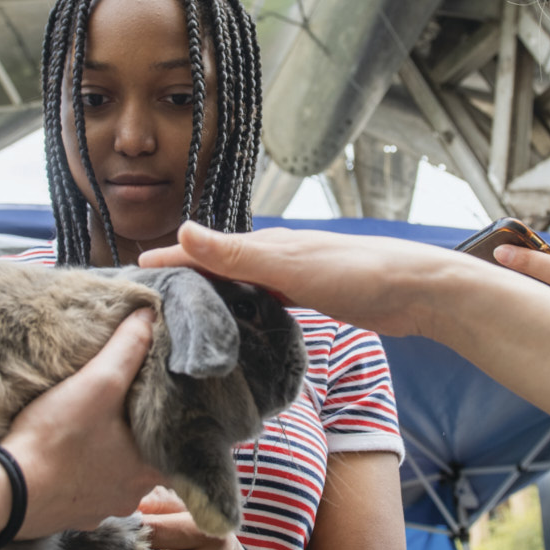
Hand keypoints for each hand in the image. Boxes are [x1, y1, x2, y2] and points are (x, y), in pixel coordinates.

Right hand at [0, 311, 165, 537]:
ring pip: (116, 477)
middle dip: (136, 435)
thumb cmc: (56, 440)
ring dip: (109, 456)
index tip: (159, 400)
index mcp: (151, 468)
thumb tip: (150, 317)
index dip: (169, 418)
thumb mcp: (96, 383)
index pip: (178, 442)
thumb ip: (127, 349)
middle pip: (147, 460)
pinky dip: (82, 473)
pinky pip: (87, 491)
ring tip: (95, 428)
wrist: (5, 491)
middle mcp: (133, 496)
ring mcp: (101, 509)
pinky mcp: (72, 516)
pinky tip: (68, 455)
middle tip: (124, 408)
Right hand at [138, 222, 465, 336]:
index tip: (134, 270)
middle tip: (151, 292)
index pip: (204, 249)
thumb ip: (236, 254)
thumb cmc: (357, 273)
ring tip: (185, 306)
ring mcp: (294, 275)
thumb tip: (183, 229)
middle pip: (219, 263)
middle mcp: (276, 254)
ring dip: (213, 290)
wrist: (415, 290)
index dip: (171, 259)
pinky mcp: (312, 296)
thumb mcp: (288, 266)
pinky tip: (241, 320)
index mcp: (266, 244)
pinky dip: (245, 304)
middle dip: (185, 273)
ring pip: (241, 281)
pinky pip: (265, 298)